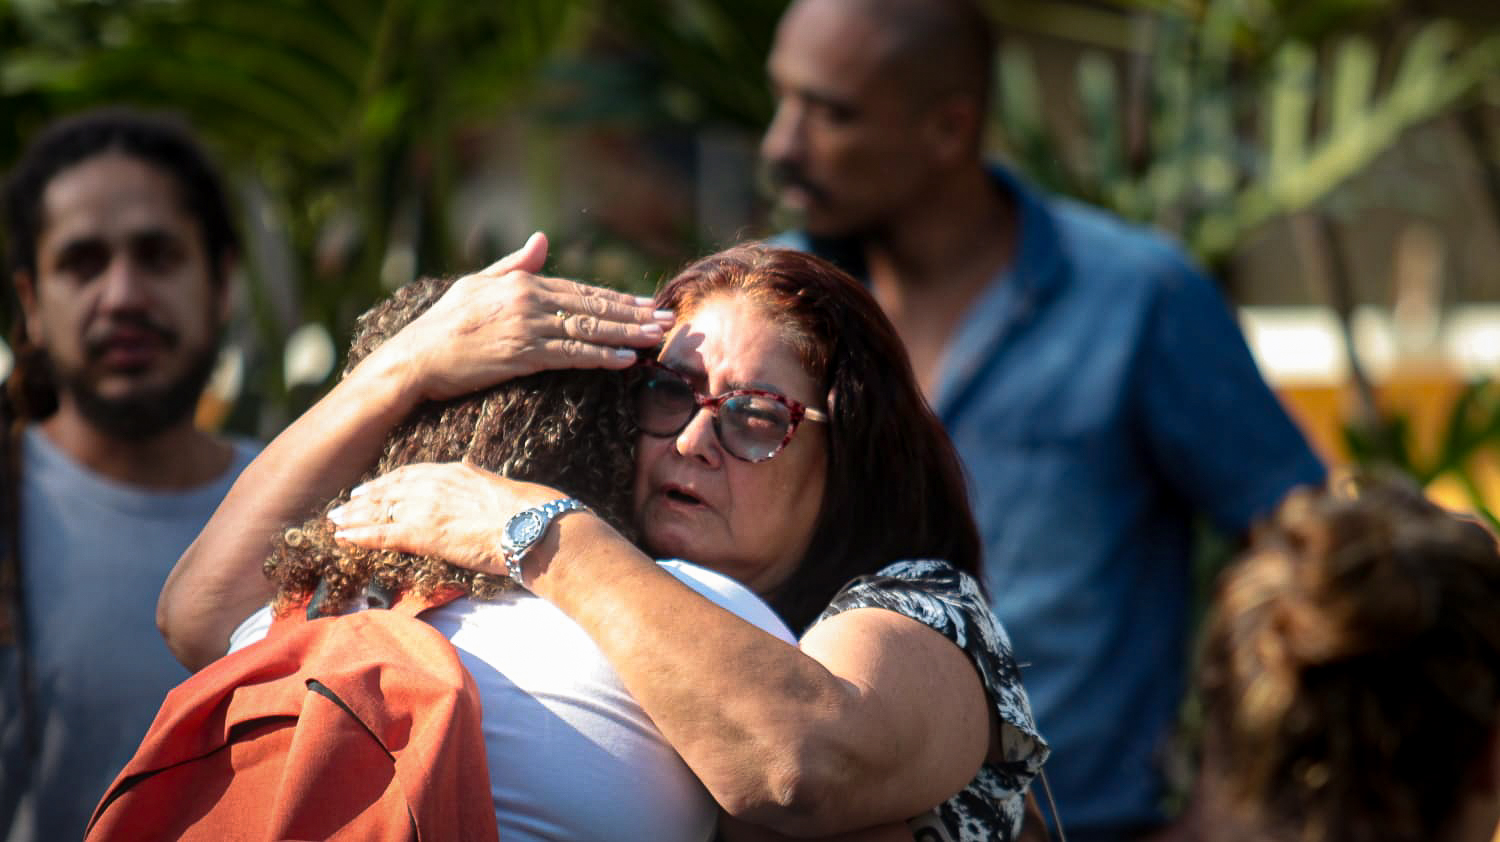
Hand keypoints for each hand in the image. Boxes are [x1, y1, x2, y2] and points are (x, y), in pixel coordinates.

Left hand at [327, 462, 565, 576]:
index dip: (384, 484)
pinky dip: (360, 536)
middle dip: (362, 501)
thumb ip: (476, 485)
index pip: (408, 475)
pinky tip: (344, 539)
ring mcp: (426, 507)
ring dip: (354, 518)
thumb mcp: (495, 486)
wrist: (530, 526)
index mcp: (452, 471)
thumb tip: (474, 485)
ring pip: (378, 511)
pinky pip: (382, 534)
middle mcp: (433, 484)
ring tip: (334, 524)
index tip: (368, 490)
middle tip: (341, 508)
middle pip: (387, 491)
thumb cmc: (525, 511)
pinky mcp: (423, 533)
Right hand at [363, 232, 672, 402]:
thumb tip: (541, 239)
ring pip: (588, 329)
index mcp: (520, 283)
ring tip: (656, 338)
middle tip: (666, 319)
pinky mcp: (522, 354)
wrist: (414, 358)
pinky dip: (600, 356)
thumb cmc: (442, 325)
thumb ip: (514, 264)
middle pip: (592, 306)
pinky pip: (571, 354)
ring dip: (626, 335)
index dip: (616, 298)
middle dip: (633, 314)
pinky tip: (625, 360)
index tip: (645, 303)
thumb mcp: (476, 284)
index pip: (579, 290)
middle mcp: (528, 300)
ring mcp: (526, 327)